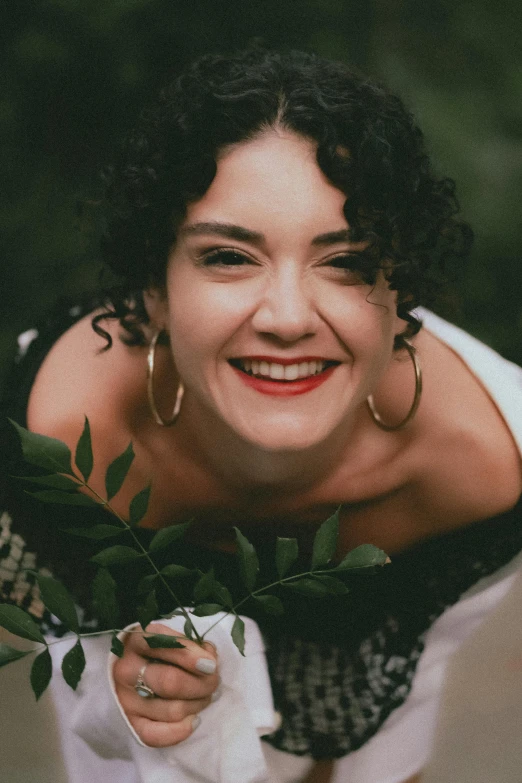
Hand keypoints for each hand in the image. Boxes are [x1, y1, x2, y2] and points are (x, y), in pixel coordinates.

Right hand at [113, 622, 218, 746]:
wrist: (126, 668)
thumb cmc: (154, 649)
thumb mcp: (168, 636)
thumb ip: (189, 646)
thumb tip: (211, 661)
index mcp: (137, 641)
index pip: (165, 647)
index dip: (191, 657)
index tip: (211, 665)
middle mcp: (126, 670)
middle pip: (170, 682)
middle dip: (201, 684)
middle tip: (214, 682)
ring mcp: (125, 700)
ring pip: (172, 710)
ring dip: (198, 704)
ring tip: (207, 696)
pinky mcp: (130, 724)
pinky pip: (156, 736)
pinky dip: (181, 730)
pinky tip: (194, 719)